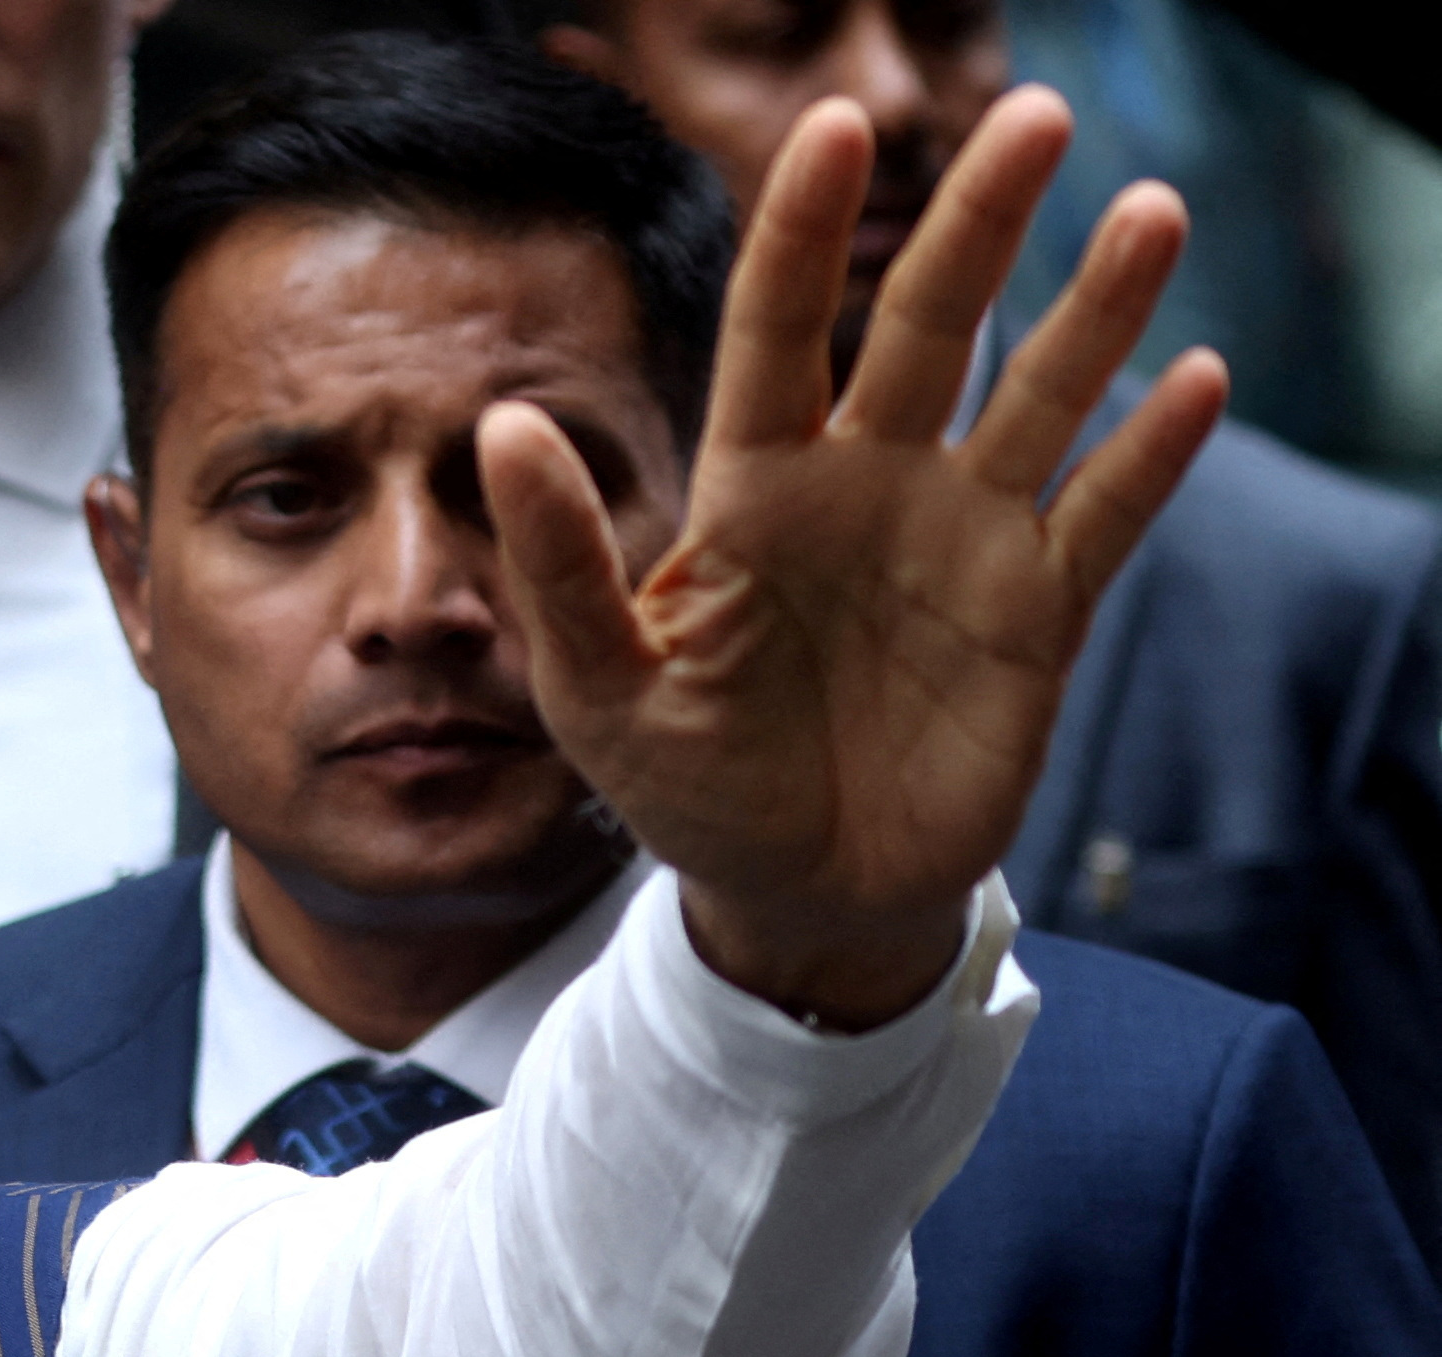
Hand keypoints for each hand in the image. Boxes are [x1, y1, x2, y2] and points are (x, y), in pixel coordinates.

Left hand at [479, 87, 1227, 1028]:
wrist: (798, 898)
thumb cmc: (688, 790)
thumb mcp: (601, 690)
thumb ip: (559, 565)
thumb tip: (502, 428)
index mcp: (755, 489)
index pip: (777, 334)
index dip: (804, 234)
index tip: (833, 131)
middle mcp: (866, 486)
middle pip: (928, 327)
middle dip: (978, 225)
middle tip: (1031, 115)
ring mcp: (960, 539)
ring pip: (1038, 398)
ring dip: (1097, 311)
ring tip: (1151, 213)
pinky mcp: (1036, 612)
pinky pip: (1101, 515)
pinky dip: (1150, 455)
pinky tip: (1196, 380)